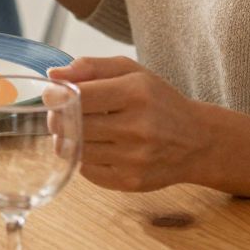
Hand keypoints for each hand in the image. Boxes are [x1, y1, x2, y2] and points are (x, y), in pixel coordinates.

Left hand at [51, 56, 210, 192]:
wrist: (198, 141)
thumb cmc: (160, 101)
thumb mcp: (132, 72)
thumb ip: (90, 67)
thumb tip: (53, 75)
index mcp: (136, 93)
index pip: (79, 96)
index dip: (56, 96)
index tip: (52, 96)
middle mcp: (137, 128)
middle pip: (72, 126)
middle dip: (58, 119)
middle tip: (62, 115)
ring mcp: (134, 159)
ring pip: (76, 150)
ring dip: (70, 140)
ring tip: (82, 130)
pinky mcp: (130, 182)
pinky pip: (87, 171)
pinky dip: (85, 159)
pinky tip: (99, 148)